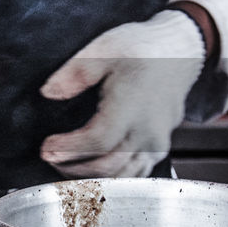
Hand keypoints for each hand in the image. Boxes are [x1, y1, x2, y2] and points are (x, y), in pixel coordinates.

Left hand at [40, 9, 205, 177]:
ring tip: (67, 166)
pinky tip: (93, 171)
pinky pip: (136, 174)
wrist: (182, 49)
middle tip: (51, 158)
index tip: (46, 148)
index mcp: (132, 107)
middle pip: (108, 166)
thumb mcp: (103, 49)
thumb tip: (48, 93)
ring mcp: (158, 142)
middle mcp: (148, 131)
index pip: (96, 141)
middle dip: (73, 168)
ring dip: (92, 178)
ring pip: (123, 177)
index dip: (68, 149)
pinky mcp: (161, 147)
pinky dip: (113, 179)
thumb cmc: (143, 48)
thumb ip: (74, 73)